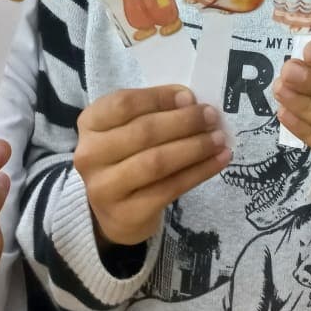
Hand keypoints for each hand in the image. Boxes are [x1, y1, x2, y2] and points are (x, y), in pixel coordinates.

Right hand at [74, 86, 230, 246]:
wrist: (114, 210)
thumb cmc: (128, 154)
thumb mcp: (131, 125)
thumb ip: (155, 109)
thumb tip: (189, 99)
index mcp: (91, 123)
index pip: (124, 103)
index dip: (160, 97)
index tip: (190, 97)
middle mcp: (90, 155)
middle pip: (143, 132)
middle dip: (184, 122)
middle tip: (211, 116)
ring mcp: (104, 188)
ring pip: (157, 161)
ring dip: (194, 147)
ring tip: (219, 138)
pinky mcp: (126, 214)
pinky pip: (171, 188)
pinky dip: (200, 171)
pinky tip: (219, 159)